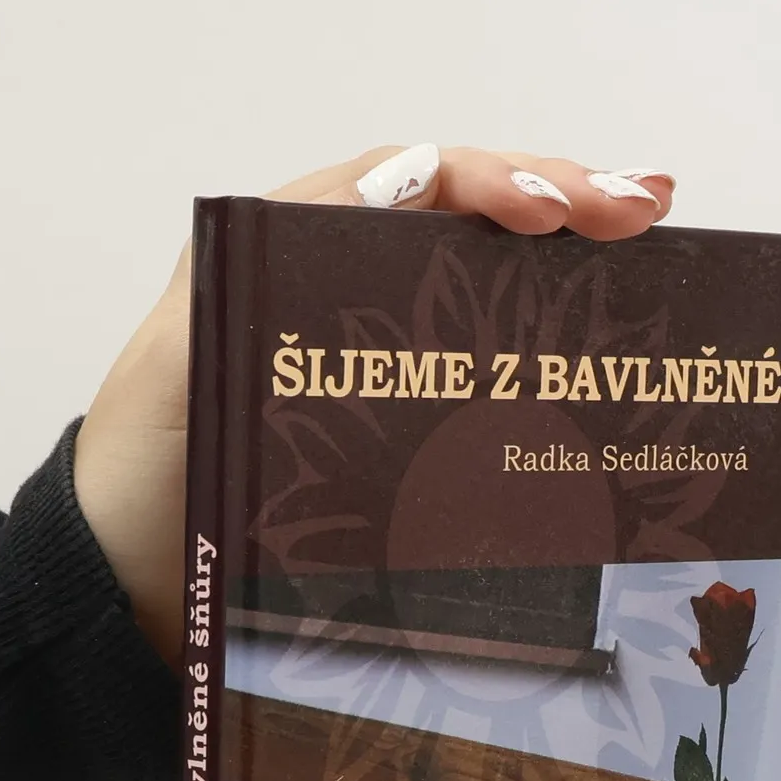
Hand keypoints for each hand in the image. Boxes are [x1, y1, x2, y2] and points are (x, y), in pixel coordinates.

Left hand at [74, 146, 674, 664]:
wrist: (132, 600)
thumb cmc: (140, 484)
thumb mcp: (180, 362)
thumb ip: (256, 281)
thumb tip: (384, 203)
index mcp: (285, 254)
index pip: (410, 183)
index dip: (492, 181)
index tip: (560, 212)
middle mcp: (341, 293)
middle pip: (466, 221)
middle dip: (561, 198)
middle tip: (645, 207)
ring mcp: (380, 366)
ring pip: (486, 291)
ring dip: (569, 263)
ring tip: (649, 240)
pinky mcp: (401, 439)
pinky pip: (482, 380)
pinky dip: (545, 359)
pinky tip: (602, 357)